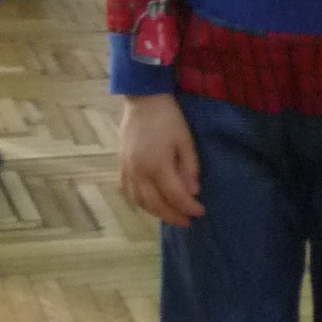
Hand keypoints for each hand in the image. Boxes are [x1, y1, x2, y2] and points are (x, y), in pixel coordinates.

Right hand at [118, 94, 201, 225]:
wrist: (142, 100)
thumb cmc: (168, 118)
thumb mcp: (185, 140)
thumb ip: (189, 167)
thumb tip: (194, 192)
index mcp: (157, 165)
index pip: (175, 195)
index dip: (189, 207)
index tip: (201, 212)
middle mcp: (139, 172)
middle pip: (156, 204)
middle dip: (173, 216)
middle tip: (188, 222)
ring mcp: (127, 170)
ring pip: (140, 201)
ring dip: (156, 213)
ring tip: (172, 216)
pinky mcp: (120, 165)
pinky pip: (129, 192)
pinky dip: (140, 203)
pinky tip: (151, 205)